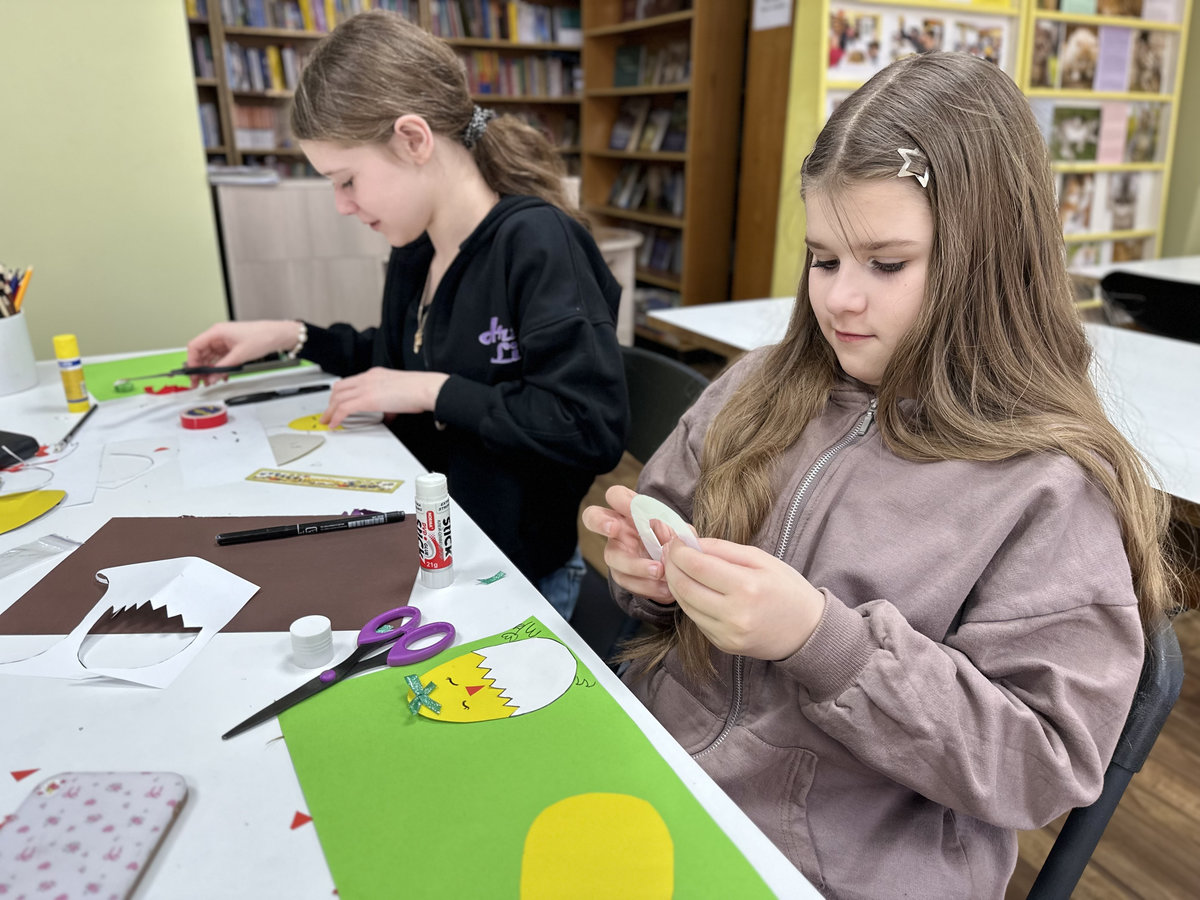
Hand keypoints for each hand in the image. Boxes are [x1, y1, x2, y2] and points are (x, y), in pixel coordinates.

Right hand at [186, 320, 298, 384]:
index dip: (191, 362)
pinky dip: (219, 368)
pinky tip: (222, 376)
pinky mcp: (230, 347)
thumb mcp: (239, 356)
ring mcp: (224, 341)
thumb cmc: (261, 337)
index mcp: (217, 332)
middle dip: (200, 368)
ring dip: (210, 370)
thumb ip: (223, 368)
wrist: (276, 335)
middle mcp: (218, 335)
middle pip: (201, 353)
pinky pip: (219, 358)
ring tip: (211, 381)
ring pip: (210, 357)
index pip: (195, 346)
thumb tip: (211, 378)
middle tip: (200, 382)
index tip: (193, 374)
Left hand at [320, 367, 449, 428]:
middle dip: (331, 402)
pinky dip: (336, 417)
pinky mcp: (367, 399)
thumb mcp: (400, 392)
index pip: (350, 382)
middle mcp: (367, 378)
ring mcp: (366, 387)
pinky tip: (334, 424)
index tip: (337, 403)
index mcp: (375, 374)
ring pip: (338, 397)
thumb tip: (388, 414)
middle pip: (339, 388)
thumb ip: (390, 403)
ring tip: (327, 420)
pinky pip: (344, 408)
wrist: (425, 388)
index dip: (340, 394)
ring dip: (330, 410)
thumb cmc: (419, 390)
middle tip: (328, 413)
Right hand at [580, 485, 674, 604]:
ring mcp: (616, 552)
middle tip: (613, 528)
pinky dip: (647, 585)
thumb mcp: (679, 530)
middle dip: (599, 521)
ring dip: (636, 565)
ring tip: (659, 570)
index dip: (620, 499)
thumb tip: (668, 536)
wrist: (678, 568)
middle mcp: (617, 529)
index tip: (634, 507)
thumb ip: (675, 529)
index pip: (616, 495)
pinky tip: (664, 587)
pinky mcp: (622, 575)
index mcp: (630, 511)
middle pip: (592, 517)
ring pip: (613, 557)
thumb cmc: (673, 539)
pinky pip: (627, 581)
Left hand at [662, 539, 825, 660]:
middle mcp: (734, 614)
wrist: (806, 631)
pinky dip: (688, 601)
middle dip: (670, 565)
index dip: (679, 550)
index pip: (697, 566)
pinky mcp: (723, 644)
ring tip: (676, 566)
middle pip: (684, 586)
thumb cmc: (787, 589)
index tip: (675, 539)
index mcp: (747, 587)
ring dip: (674, 583)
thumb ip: (723, 549)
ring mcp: (726, 634)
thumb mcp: (761, 559)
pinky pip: (695, 619)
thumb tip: (690, 542)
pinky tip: (692, 587)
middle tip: (669, 551)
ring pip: (685, 605)